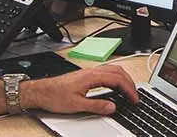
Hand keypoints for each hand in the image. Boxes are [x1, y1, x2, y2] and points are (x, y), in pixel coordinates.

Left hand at [23, 66, 137, 114]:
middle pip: (118, 72)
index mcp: (91, 76)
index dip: (128, 89)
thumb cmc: (55, 96)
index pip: (117, 80)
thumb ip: (96, 106)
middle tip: (135, 96)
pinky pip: (106, 72)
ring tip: (129, 90)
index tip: (134, 99)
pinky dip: (116, 78)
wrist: (41, 91)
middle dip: (130, 83)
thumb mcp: (76, 105)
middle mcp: (92, 71)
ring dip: (124, 79)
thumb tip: (112, 107)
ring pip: (113, 70)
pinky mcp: (86, 75)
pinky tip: (115, 86)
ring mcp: (89, 72)